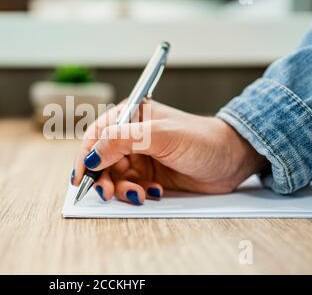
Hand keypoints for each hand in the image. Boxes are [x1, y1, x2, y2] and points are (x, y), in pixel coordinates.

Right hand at [72, 100, 267, 204]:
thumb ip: (123, 141)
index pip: (97, 135)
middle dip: (102, 178)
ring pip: (114, 176)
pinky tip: (153, 192)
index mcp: (130, 117)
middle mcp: (131, 137)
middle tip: (108, 192)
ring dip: (121, 189)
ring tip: (138, 194)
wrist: (231, 160)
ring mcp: (140, 157)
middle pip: (101, 159)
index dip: (85, 155)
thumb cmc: (202, 139)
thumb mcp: (161, 136)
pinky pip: (130, 187)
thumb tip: (92, 156)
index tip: (80, 176)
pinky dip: (136, 193)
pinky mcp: (148, 174)